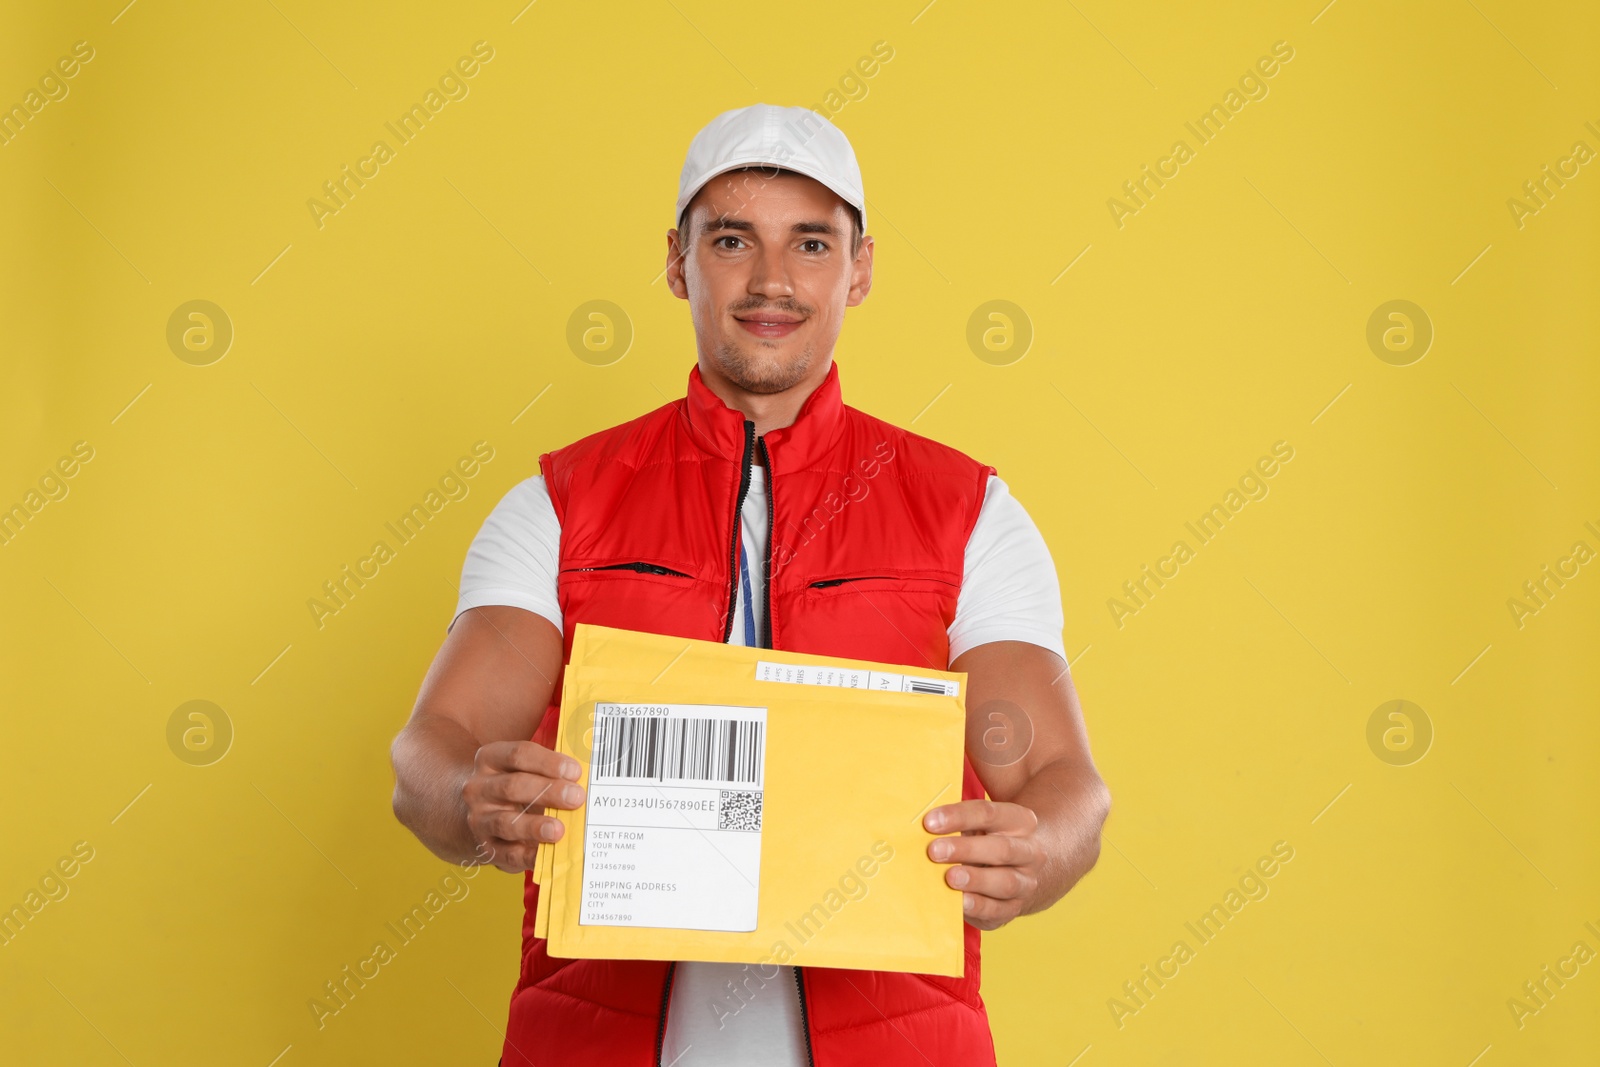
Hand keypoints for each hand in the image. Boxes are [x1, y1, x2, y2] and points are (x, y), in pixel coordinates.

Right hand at [462, 740, 584, 872]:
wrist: (481, 816)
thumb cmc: (516, 787)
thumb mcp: (525, 770)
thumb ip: (551, 770)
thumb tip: (587, 777)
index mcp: (491, 759)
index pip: (518, 755)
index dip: (548, 762)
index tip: (575, 771)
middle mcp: (479, 788)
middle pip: (513, 786)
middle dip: (548, 791)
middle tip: (576, 797)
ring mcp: (479, 820)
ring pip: (505, 822)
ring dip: (534, 826)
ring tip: (558, 829)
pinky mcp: (486, 848)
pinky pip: (507, 853)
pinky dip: (527, 856)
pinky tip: (545, 854)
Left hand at [923, 799, 1044, 929]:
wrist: (1022, 869)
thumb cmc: (990, 838)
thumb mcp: (982, 820)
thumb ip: (960, 816)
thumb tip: (923, 814)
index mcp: (1021, 821)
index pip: (990, 813)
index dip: (958, 816)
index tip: (930, 822)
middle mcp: (1030, 852)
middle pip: (1001, 849)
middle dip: (966, 849)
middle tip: (934, 851)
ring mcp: (1025, 883)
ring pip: (1005, 882)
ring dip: (975, 880)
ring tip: (949, 878)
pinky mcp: (1014, 908)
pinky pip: (999, 910)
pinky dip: (978, 906)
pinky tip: (959, 902)